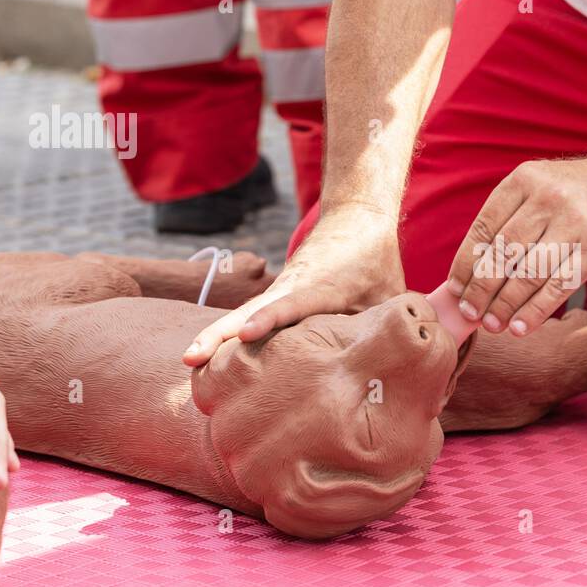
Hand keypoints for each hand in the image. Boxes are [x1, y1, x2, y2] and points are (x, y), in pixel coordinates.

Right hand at [183, 208, 406, 366]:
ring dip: (215, 337)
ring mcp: (279, 292)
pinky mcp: (276, 297)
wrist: (354, 218)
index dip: (269, 320)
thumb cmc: (375, 260)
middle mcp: (292, 288)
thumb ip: (389, 329)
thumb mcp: (390, 293)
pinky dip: (227, 336)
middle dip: (219, 335)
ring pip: (243, 315)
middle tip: (189, 359)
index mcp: (322, 286)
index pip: (290, 304)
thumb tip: (398, 368)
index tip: (246, 334)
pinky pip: (249, 318)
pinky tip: (208, 362)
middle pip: (249, 312)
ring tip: (188, 363)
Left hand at [446, 155, 586, 335]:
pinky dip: (534, 311)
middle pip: (503, 253)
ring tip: (492, 325)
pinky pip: (558, 287)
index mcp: (525, 180)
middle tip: (470, 313)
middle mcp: (548, 199)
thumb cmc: (576, 191)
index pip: (484, 228)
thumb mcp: (538, 185)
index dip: (466, 263)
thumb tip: (472, 268)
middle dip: (481, 289)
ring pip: (528, 274)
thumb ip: (509, 217)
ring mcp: (575, 225)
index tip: (455, 289)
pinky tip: (519, 326)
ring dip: (505, 305)